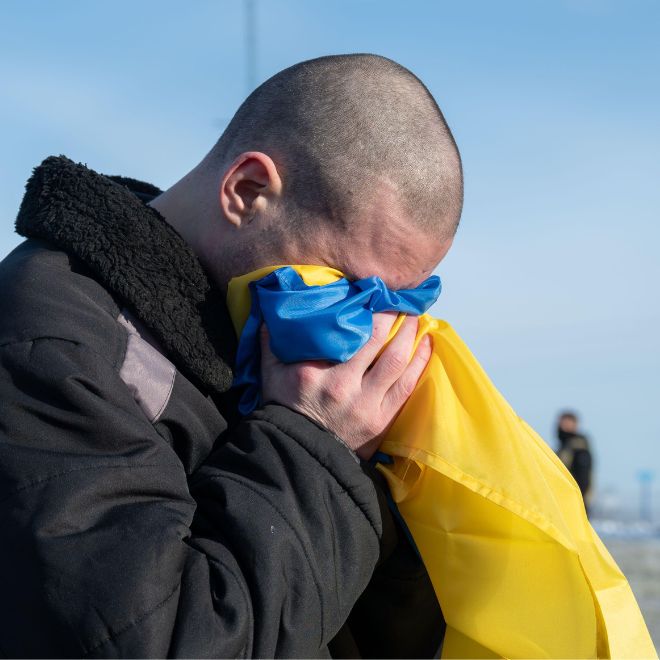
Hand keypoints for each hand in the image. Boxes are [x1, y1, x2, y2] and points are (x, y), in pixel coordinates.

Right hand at [260, 313, 431, 459]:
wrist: (299, 453)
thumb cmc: (285, 408)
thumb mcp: (271, 374)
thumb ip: (271, 342)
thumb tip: (271, 313)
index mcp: (315, 372)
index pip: (346, 332)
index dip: (365, 308)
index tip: (374, 292)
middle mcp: (343, 385)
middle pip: (377, 341)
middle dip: (392, 315)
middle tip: (400, 299)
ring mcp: (366, 404)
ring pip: (397, 360)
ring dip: (410, 334)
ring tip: (416, 317)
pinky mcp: (381, 419)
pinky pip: (407, 385)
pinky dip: (421, 362)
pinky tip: (427, 344)